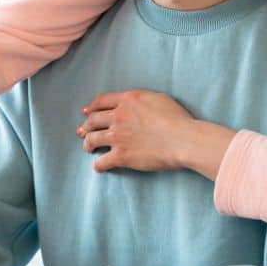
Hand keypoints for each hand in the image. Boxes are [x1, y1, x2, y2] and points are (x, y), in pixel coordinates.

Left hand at [78, 89, 196, 171]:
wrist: (183, 139)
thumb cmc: (178, 119)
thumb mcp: (159, 98)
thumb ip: (141, 99)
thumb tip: (135, 104)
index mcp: (127, 100)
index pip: (101, 101)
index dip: (91, 107)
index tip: (86, 112)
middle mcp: (118, 116)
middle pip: (93, 120)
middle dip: (86, 126)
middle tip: (83, 131)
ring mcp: (118, 136)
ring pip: (92, 139)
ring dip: (87, 143)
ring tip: (87, 147)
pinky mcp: (121, 155)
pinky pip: (101, 161)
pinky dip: (98, 165)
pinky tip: (99, 166)